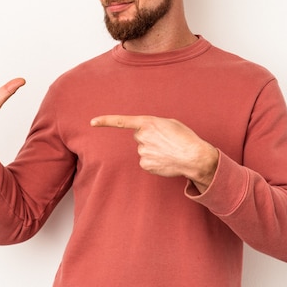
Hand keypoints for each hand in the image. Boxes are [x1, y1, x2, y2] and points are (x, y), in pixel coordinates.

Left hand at [90, 115, 218, 191]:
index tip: (92, 122)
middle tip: (164, 140)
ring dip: (153, 149)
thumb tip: (144, 134)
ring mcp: (142, 152)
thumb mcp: (170, 123)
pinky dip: (154, 161)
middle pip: (138, 136)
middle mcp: (142, 136)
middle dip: (148, 138)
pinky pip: (146, 161)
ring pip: (143, 149)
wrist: (194, 157)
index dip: (106, 121)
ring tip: (168, 150)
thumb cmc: (185, 138)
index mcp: (148, 122)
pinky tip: (165, 160)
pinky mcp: (145, 165)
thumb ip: (154, 125)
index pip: (121, 121)